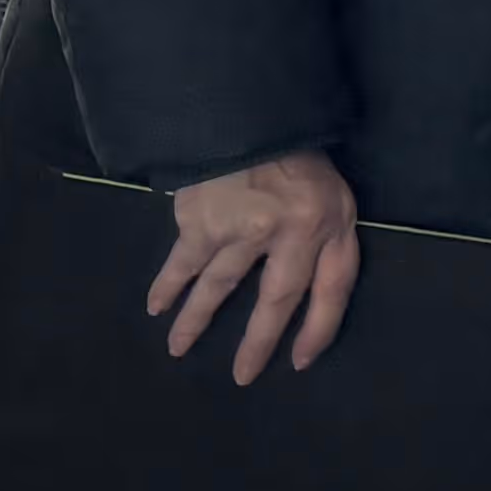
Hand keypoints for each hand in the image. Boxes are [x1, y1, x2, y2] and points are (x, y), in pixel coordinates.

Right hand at [150, 152, 360, 384]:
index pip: (332, 288)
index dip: (319, 329)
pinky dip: (166, 286)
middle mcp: (288, 230)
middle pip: (276, 299)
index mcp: (329, 221)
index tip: (301, 362)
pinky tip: (155, 307)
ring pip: (218, 285)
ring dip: (197, 320)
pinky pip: (183, 262)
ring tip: (177, 349)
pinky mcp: (202, 219)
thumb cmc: (299, 159)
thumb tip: (314, 296)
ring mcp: (241, 227)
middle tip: (241, 377)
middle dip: (257, 343)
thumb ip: (330, 240)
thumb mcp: (335, 195)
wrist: (252, 113)